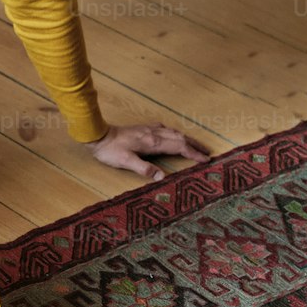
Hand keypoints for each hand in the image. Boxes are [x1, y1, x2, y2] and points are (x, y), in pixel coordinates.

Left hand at [86, 124, 209, 181]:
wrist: (98, 134)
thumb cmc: (111, 150)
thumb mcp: (126, 162)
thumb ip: (145, 169)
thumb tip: (162, 178)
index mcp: (153, 142)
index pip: (179, 147)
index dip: (194, 153)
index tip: (206, 159)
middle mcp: (154, 133)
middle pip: (181, 138)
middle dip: (195, 145)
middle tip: (208, 153)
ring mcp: (149, 129)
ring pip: (174, 132)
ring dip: (187, 139)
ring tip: (196, 146)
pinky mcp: (144, 129)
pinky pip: (166, 130)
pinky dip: (175, 134)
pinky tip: (173, 135)